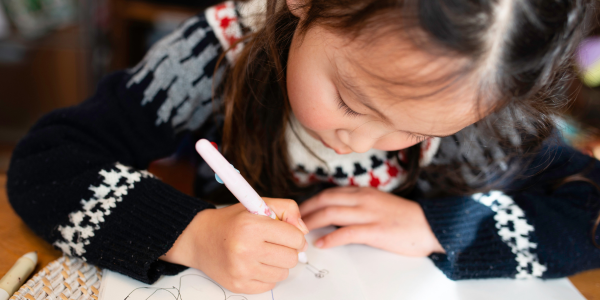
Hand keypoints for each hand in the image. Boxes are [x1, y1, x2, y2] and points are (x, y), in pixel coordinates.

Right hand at [161, 198, 308, 293]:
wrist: (199, 239)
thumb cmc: (232, 221)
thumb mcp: (258, 204)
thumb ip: (287, 209)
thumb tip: (303, 230)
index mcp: (251, 226)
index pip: (295, 237)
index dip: (296, 235)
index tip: (289, 234)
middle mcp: (245, 249)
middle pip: (292, 258)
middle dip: (289, 250)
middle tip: (276, 243)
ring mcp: (241, 270)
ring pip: (283, 273)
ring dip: (278, 263)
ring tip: (264, 253)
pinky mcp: (239, 285)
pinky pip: (270, 285)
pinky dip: (268, 275)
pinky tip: (256, 263)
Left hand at [299, 187, 444, 255]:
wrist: (430, 226)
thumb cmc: (404, 218)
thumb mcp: (379, 204)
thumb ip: (358, 205)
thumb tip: (336, 214)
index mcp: (364, 192)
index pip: (329, 193)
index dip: (311, 201)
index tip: (299, 211)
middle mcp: (364, 199)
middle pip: (325, 200)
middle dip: (306, 211)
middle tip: (293, 222)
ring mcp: (369, 214)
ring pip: (332, 213)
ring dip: (312, 223)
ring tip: (301, 233)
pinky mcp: (376, 230)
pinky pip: (347, 233)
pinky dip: (331, 238)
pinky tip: (322, 244)